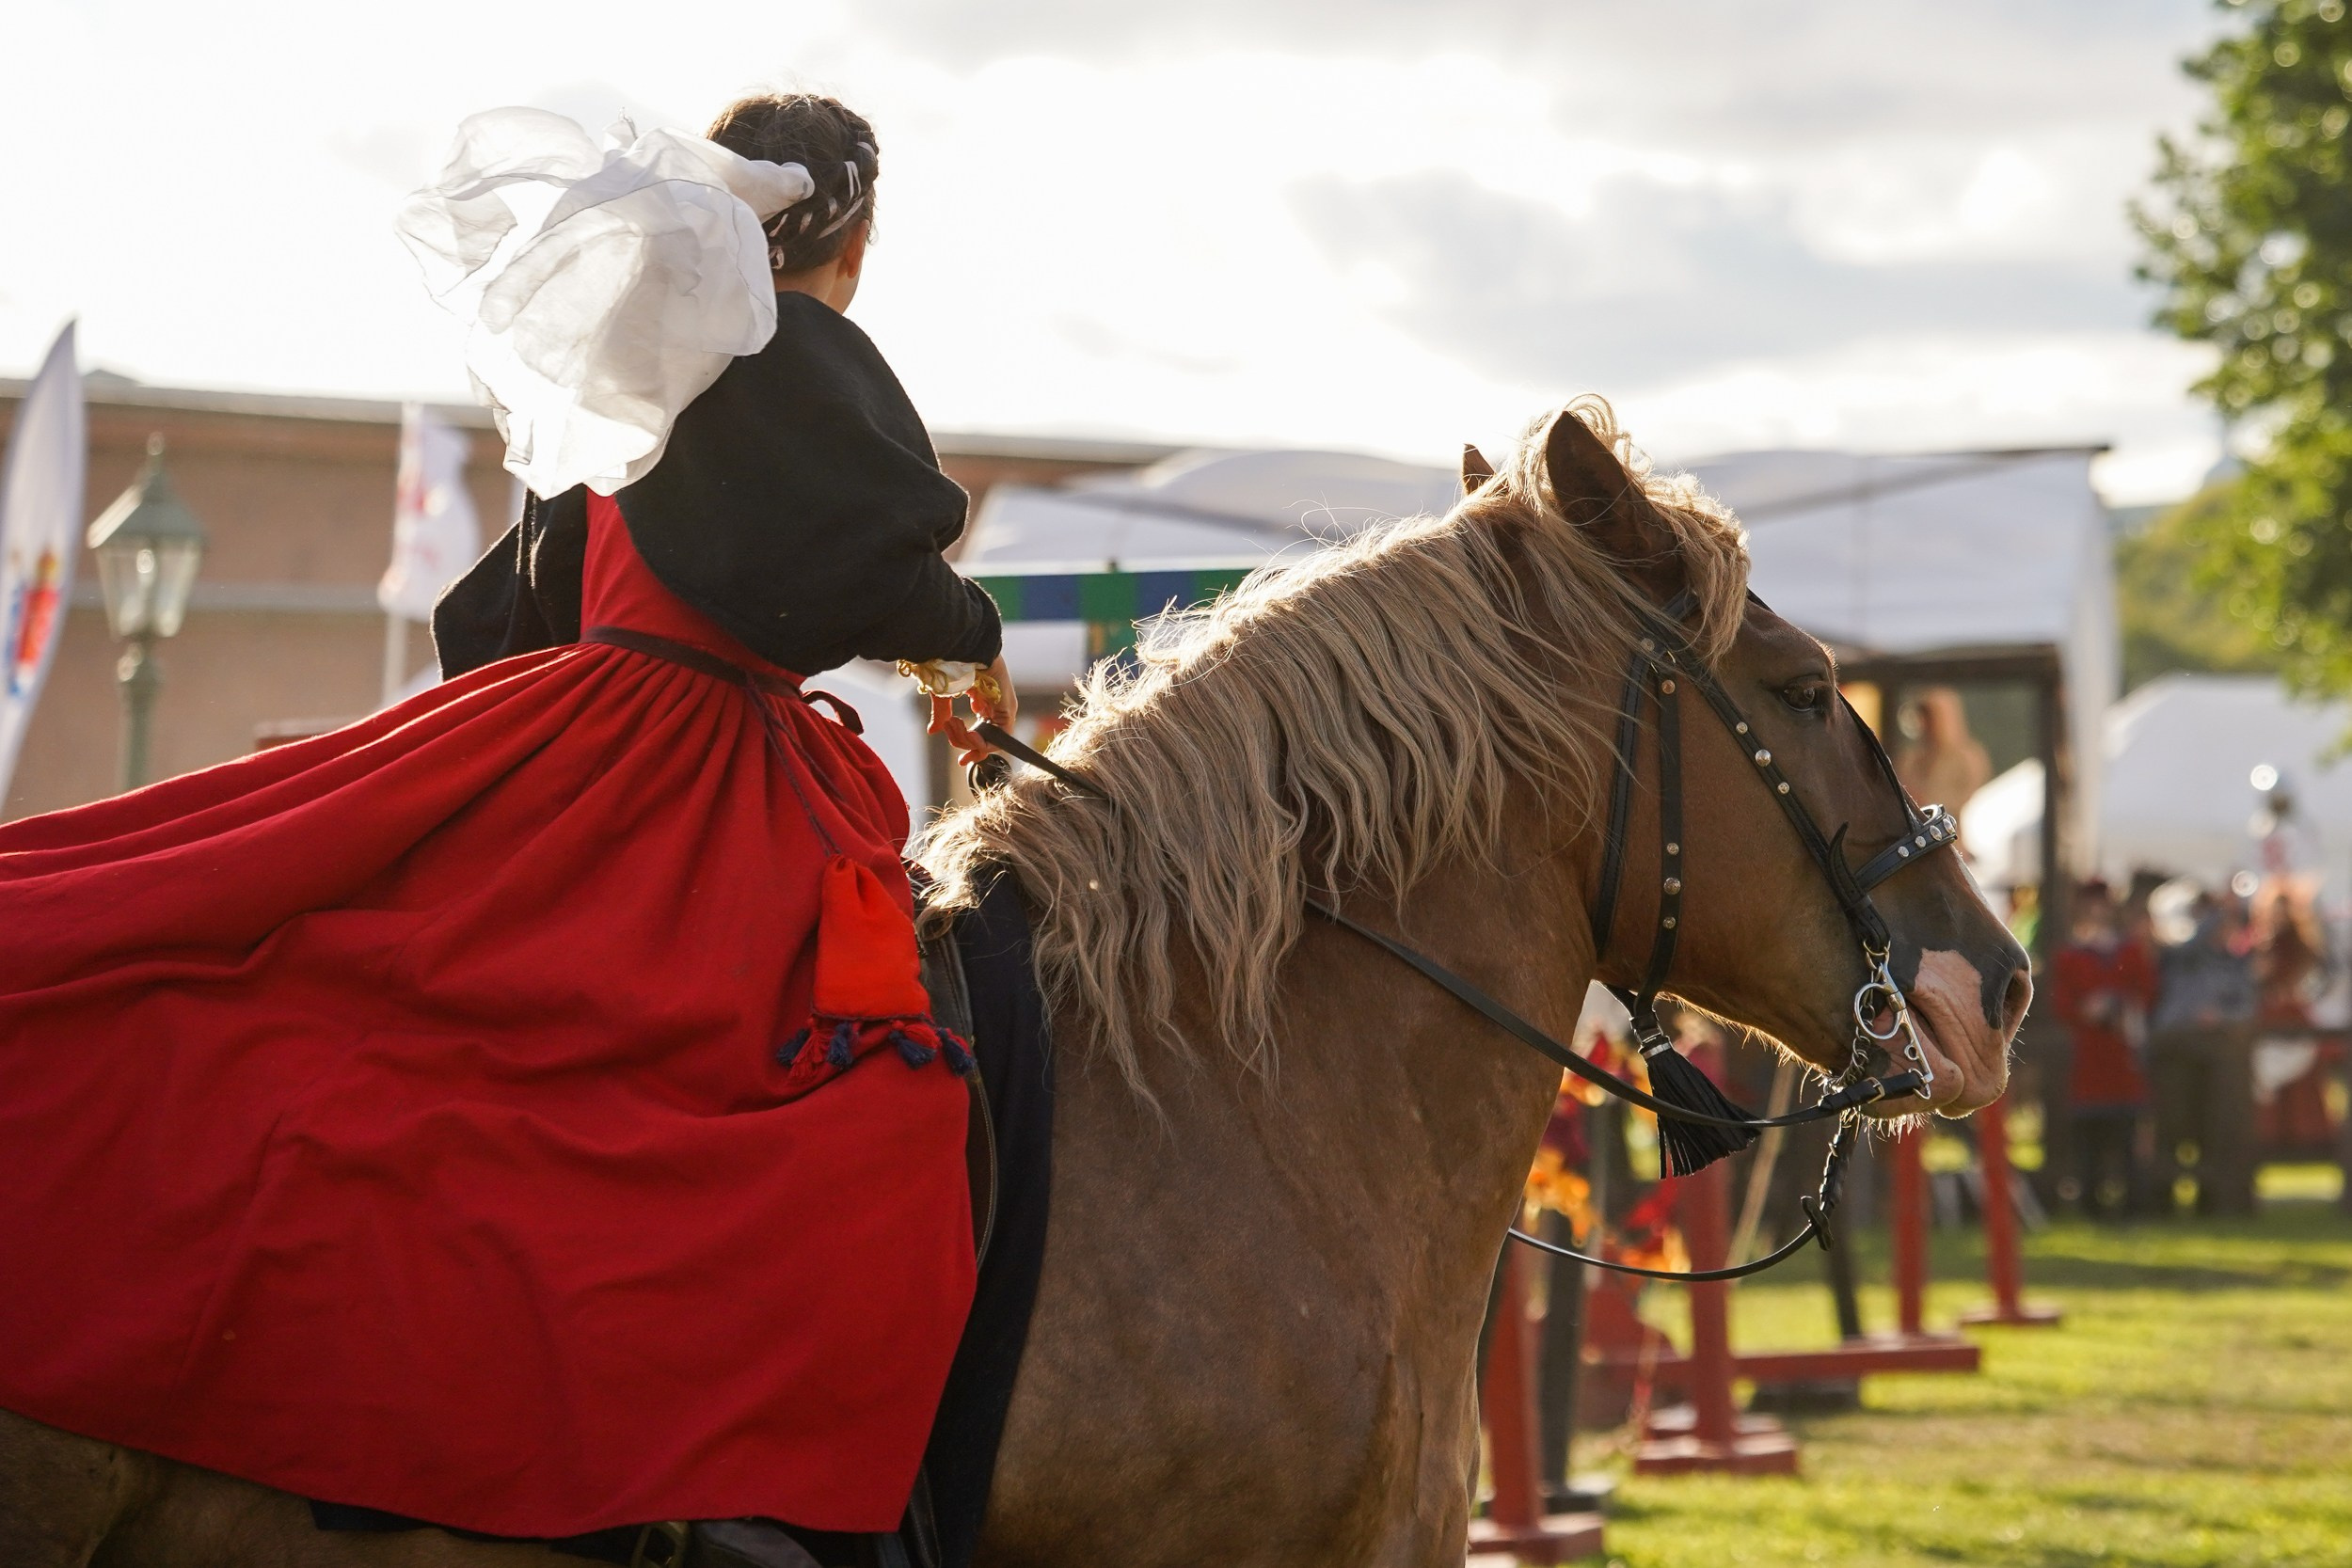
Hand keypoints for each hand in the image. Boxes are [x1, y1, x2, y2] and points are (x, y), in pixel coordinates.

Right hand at [927, 656, 1017, 770]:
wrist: (962, 648)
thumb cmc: (952, 664)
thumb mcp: (944, 694)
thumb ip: (942, 714)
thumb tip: (933, 731)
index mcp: (981, 701)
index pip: (979, 733)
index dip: (970, 748)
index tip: (961, 762)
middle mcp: (993, 707)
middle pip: (983, 740)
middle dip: (964, 745)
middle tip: (948, 728)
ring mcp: (1002, 709)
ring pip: (989, 742)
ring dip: (968, 741)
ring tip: (953, 723)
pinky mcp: (1008, 710)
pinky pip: (1000, 738)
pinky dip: (984, 743)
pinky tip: (969, 735)